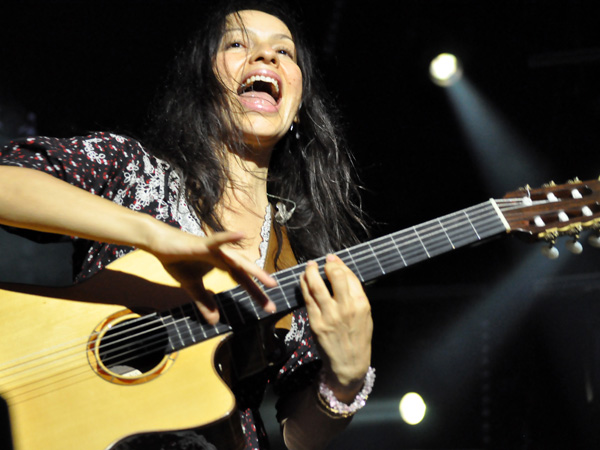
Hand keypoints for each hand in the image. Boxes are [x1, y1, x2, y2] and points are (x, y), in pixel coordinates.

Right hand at [149, 228, 276, 324]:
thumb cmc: (178, 261)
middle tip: (271, 307)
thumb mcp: (192, 286)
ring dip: (252, 269)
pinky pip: (217, 241)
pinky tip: (242, 234)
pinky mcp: (202, 244)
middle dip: (258, 289)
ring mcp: (215, 250)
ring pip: (237, 260)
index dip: (256, 294)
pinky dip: (229, 238)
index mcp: (223, 265)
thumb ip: (204, 302)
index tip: (269, 308)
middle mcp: (224, 257)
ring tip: (268, 280)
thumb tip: (214, 322)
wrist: (161, 244)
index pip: (243, 281)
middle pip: (244, 273)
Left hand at [300, 254, 372, 401]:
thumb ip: (355, 294)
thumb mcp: (365, 314)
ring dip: (311, 271)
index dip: (339, 264)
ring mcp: (329, 315)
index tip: (332, 259)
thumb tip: (342, 271)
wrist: (349, 362)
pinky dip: (304, 285)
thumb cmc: (358, 337)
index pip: (349, 276)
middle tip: (323, 261)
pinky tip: (304, 279)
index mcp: (361, 304)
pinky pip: (307, 298)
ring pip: (316, 285)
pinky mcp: (315, 322)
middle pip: (335, 276)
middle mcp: (346, 308)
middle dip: (327, 264)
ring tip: (309, 266)